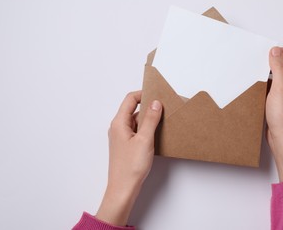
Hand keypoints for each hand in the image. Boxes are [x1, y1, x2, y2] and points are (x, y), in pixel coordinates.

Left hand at [96, 91, 161, 225]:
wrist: (123, 188)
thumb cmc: (131, 166)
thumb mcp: (144, 139)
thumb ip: (150, 119)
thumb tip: (156, 103)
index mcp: (119, 122)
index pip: (130, 99)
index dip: (143, 94)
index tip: (157, 94)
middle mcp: (118, 127)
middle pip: (133, 109)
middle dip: (148, 107)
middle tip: (164, 108)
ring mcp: (122, 137)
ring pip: (136, 121)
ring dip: (148, 119)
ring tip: (163, 121)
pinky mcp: (127, 145)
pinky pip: (137, 131)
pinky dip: (146, 129)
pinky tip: (157, 134)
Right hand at [266, 47, 282, 181]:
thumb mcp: (280, 88)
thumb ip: (277, 68)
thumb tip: (275, 51)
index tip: (269, 55)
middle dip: (274, 63)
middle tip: (261, 65)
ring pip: (279, 76)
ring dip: (269, 75)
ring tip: (259, 79)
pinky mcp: (282, 100)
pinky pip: (275, 86)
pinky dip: (267, 85)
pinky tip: (259, 89)